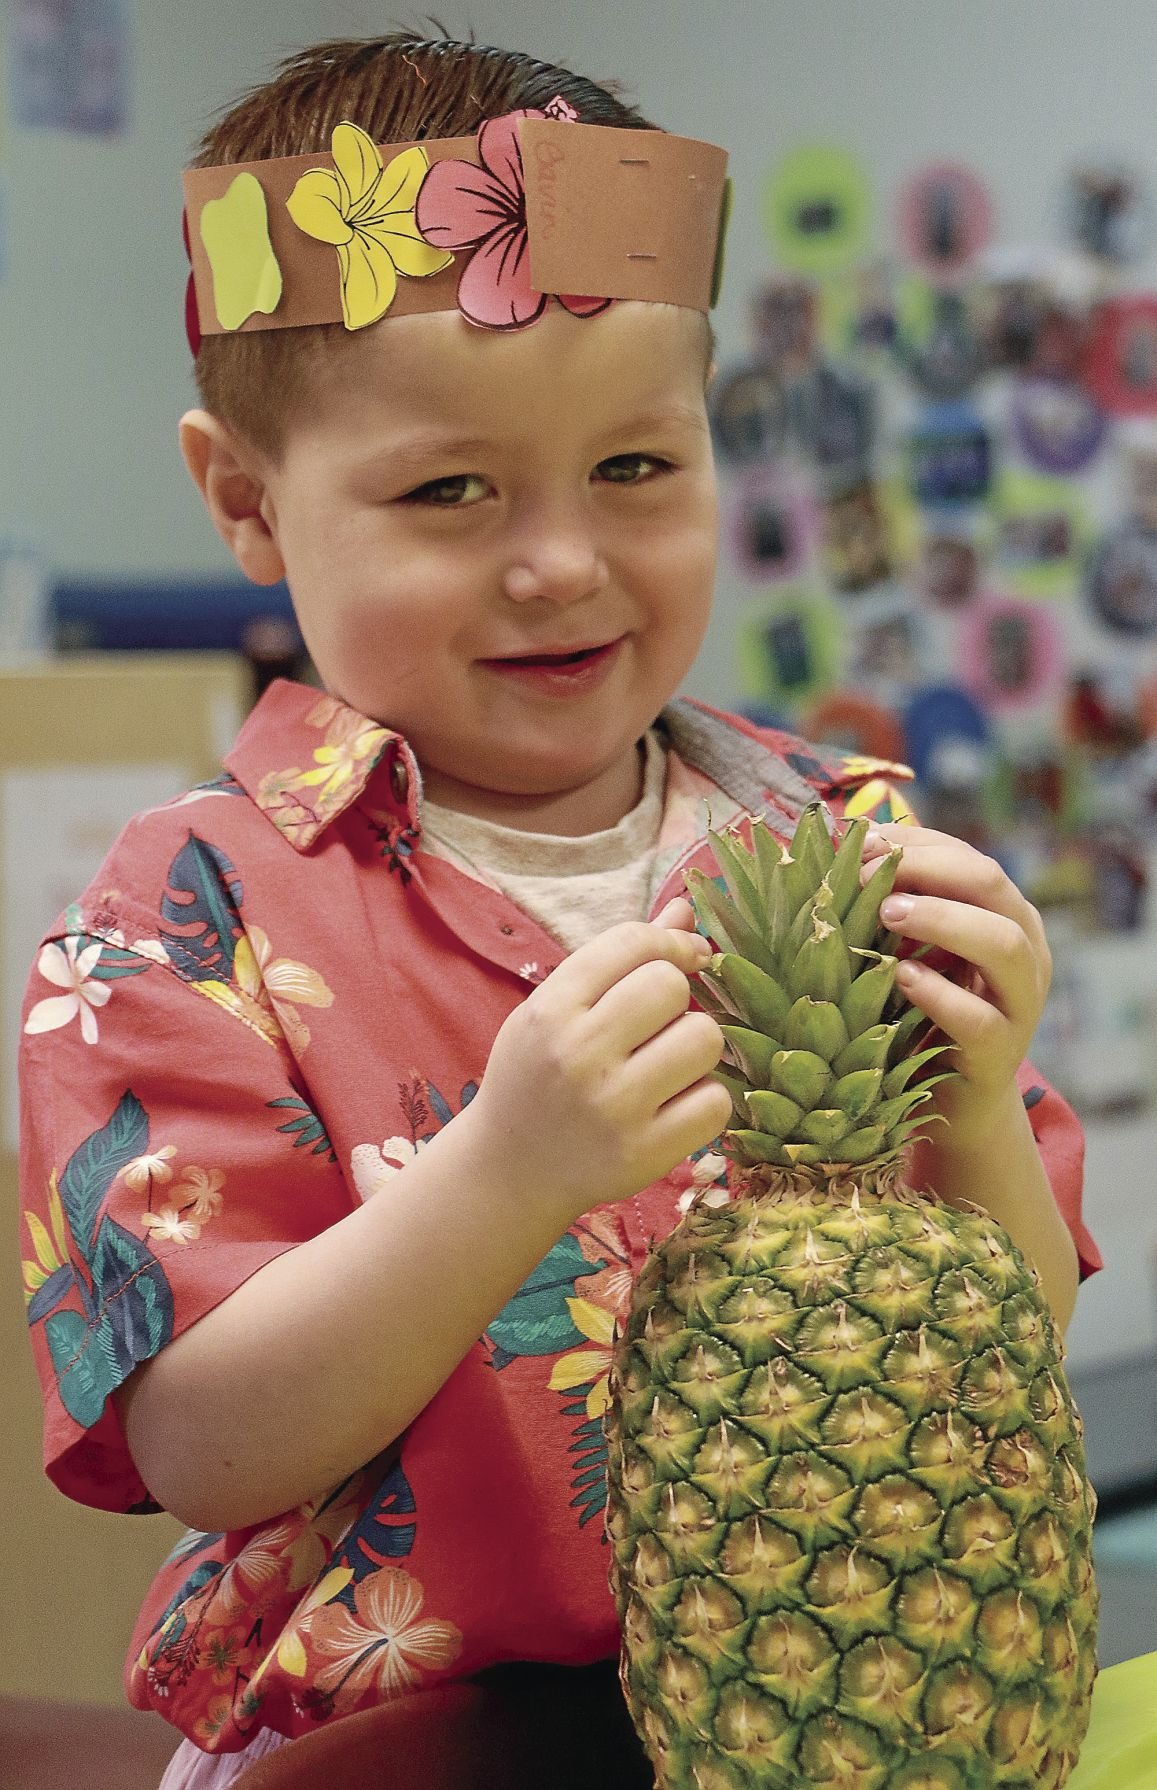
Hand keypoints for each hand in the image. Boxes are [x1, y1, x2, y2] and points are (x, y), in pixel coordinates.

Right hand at [464, 898, 729, 1223]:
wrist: (507, 1169)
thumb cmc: (539, 1075)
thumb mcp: (559, 1010)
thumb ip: (619, 959)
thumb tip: (685, 908)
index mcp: (551, 1009)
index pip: (632, 942)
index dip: (673, 941)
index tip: (686, 957)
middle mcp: (578, 1054)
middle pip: (672, 986)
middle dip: (680, 998)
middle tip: (662, 1024)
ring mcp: (613, 1107)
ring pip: (704, 1038)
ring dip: (696, 1047)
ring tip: (667, 1065)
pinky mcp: (644, 1154)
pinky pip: (716, 1101)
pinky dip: (705, 1099)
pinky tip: (674, 1105)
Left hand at [858, 824, 1051, 1149]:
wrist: (952, 1103)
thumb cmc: (921, 1014)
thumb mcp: (910, 952)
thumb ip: (893, 907)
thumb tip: (844, 850)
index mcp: (1003, 914)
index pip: (966, 856)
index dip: (915, 843)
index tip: (860, 840)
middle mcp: (1025, 949)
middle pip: (991, 883)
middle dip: (927, 868)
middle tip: (867, 874)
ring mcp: (1020, 1002)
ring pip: (1002, 943)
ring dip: (942, 919)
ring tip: (888, 913)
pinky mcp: (1001, 1053)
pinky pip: (980, 1019)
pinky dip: (940, 994)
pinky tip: (903, 977)